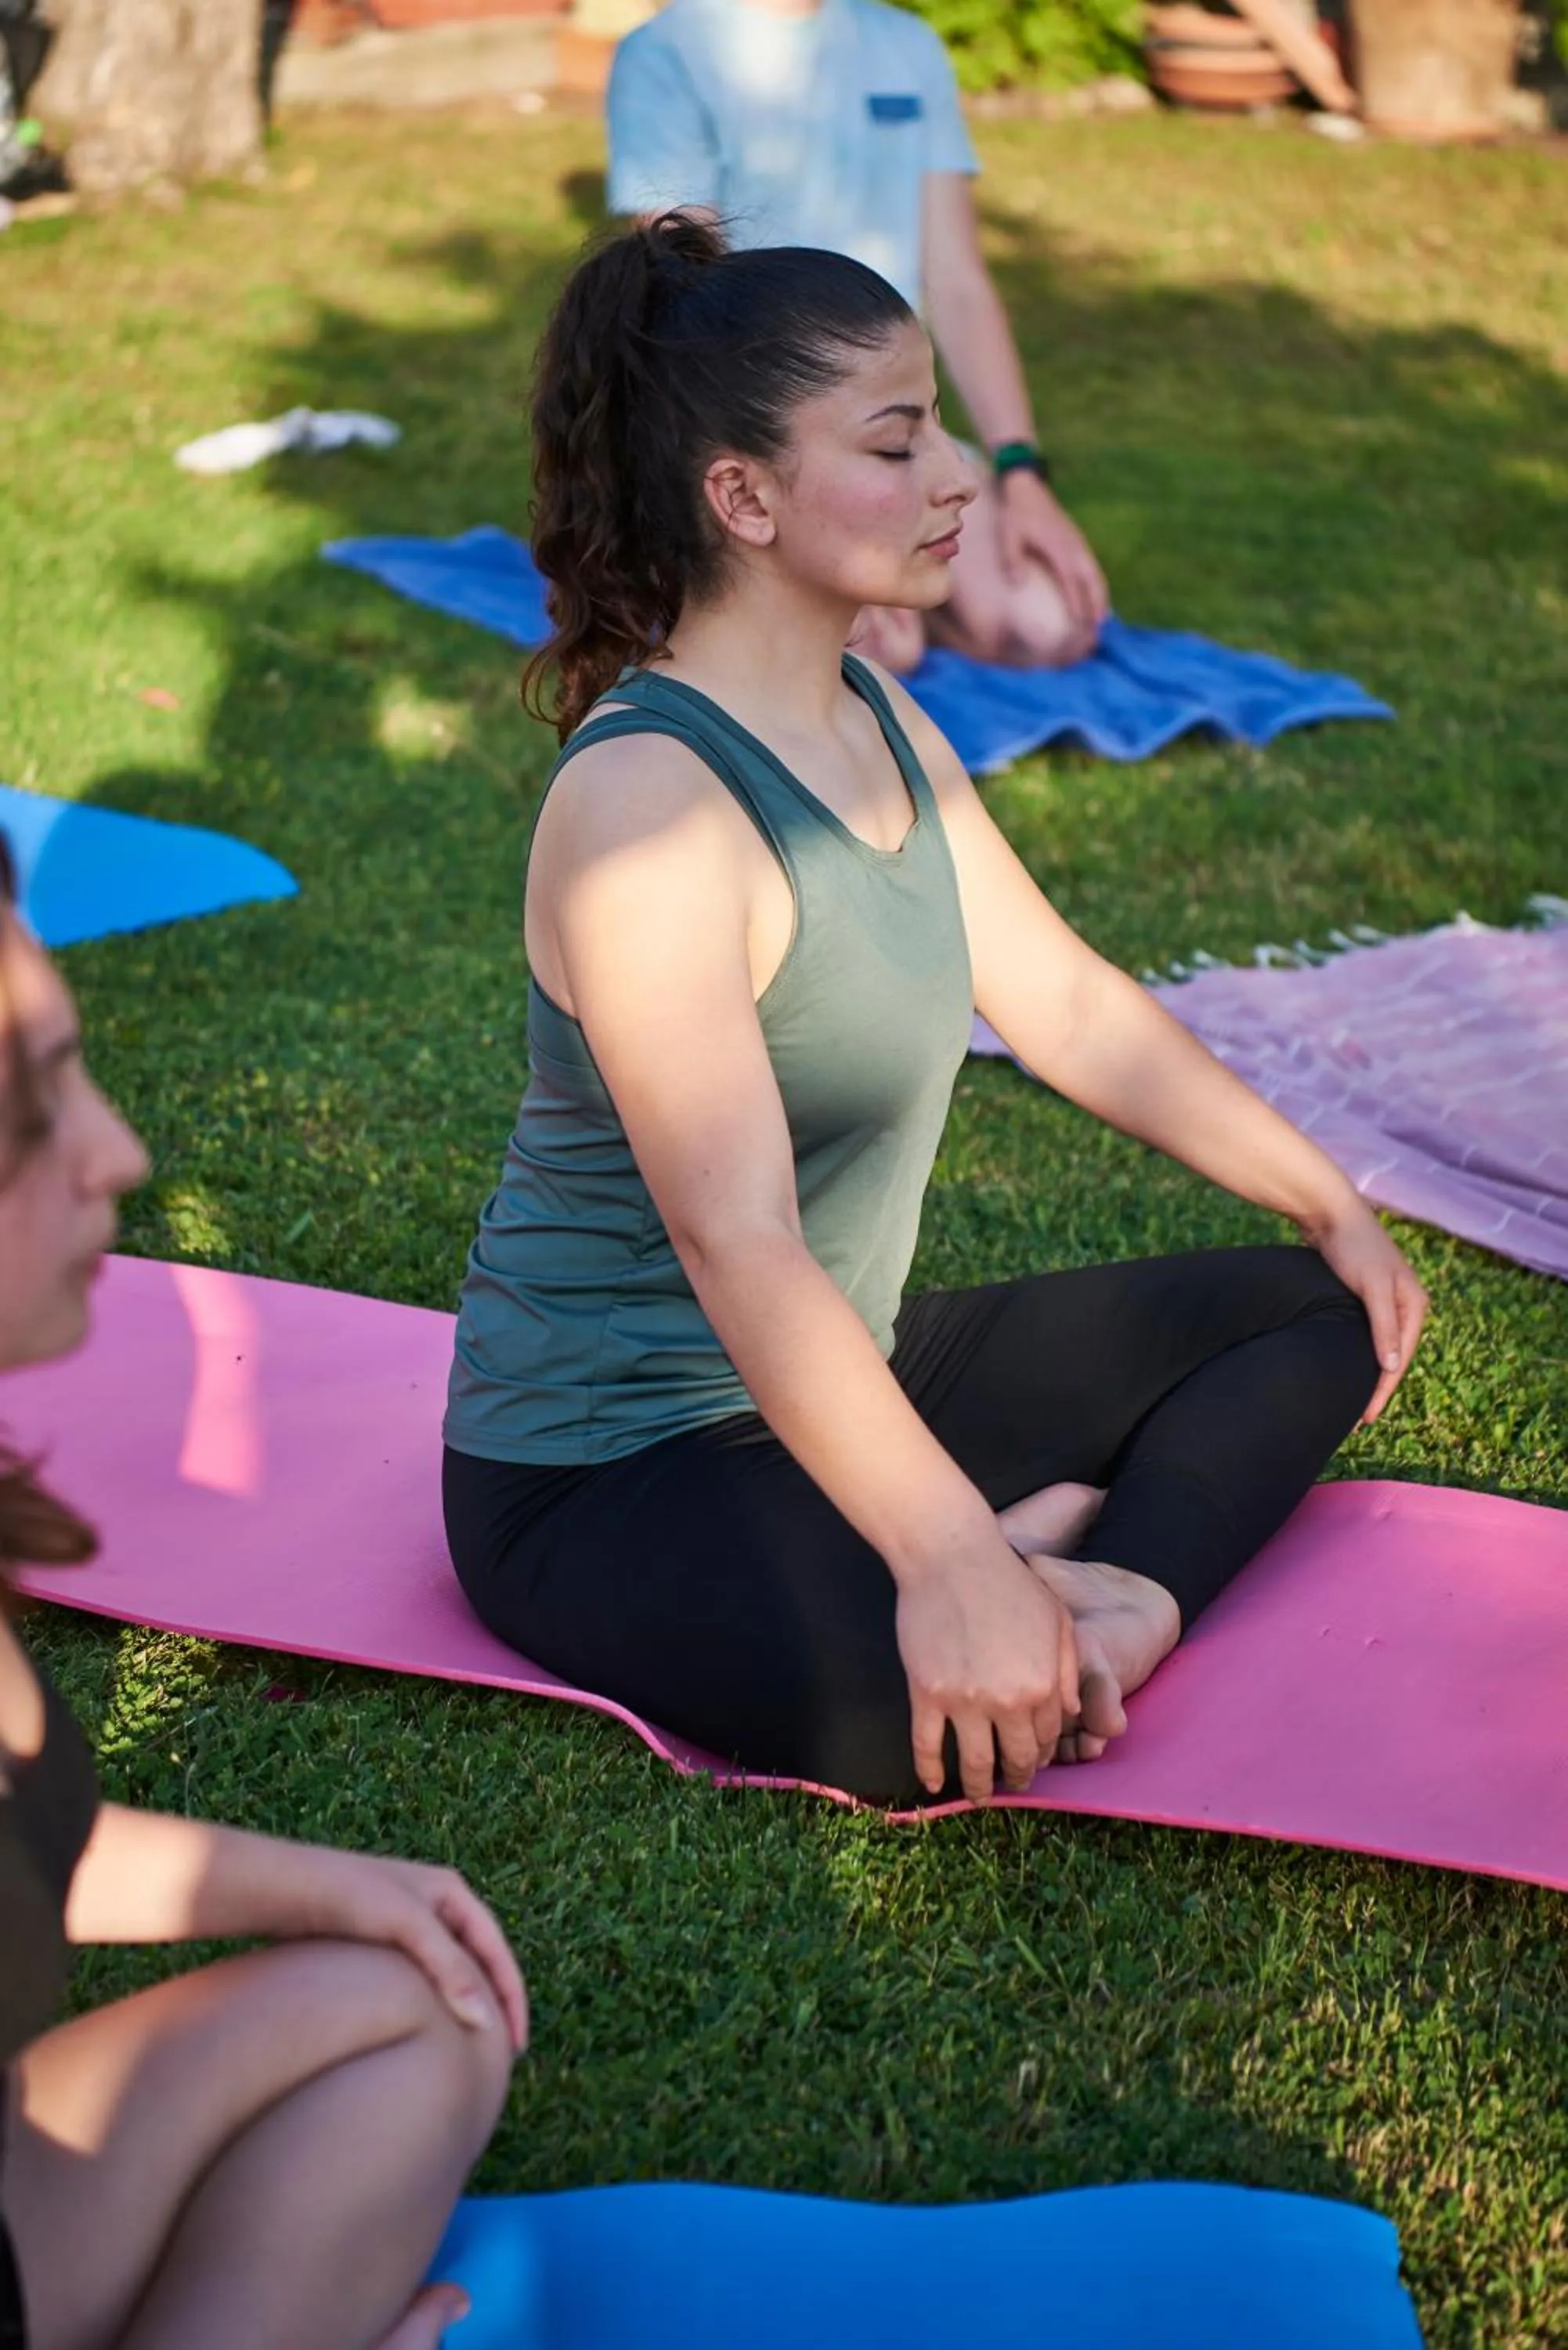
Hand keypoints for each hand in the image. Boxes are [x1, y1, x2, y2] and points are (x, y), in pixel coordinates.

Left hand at [281, 1846, 528, 2050]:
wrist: (279, 1889)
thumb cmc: (345, 1895)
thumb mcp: (405, 1925)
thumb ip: (448, 1968)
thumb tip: (482, 2020)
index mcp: (451, 1892)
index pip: (497, 1949)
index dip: (511, 1996)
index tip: (515, 2044)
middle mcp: (433, 1906)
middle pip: (477, 1962)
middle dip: (492, 2004)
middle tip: (500, 2055)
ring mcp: (404, 1926)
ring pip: (446, 1974)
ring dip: (461, 2007)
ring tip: (468, 2051)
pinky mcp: (376, 1946)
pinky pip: (417, 1981)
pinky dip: (430, 2007)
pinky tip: (424, 2034)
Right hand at [895, 1533, 1080, 1800]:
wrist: (953, 1557)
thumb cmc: (1008, 1581)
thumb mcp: (1057, 1619)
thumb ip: (1067, 1668)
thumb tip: (1072, 1714)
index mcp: (1042, 1684)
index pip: (1046, 1737)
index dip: (1040, 1752)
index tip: (1032, 1759)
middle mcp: (1006, 1701)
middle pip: (1014, 1756)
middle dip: (1016, 1776)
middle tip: (1011, 1783)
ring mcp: (964, 1701)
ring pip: (974, 1761)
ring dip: (978, 1786)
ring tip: (977, 1795)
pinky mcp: (926, 1694)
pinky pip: (927, 1744)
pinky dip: (929, 1769)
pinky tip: (933, 1784)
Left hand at [995, 468, 1109, 644]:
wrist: (1027, 488)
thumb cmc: (1015, 514)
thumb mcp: (1008, 535)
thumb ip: (1012, 559)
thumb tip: (1018, 584)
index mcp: (1058, 547)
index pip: (1071, 581)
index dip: (1077, 602)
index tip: (1080, 622)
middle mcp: (1073, 547)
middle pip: (1092, 581)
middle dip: (1096, 605)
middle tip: (1097, 629)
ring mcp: (1078, 544)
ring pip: (1095, 575)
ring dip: (1100, 597)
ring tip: (1101, 620)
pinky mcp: (1077, 541)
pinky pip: (1091, 567)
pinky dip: (1096, 584)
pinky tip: (1095, 598)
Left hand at [1305, 1197, 1429, 1424]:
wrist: (1330, 1213)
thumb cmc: (1353, 1249)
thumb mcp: (1372, 1288)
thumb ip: (1382, 1327)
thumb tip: (1390, 1368)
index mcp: (1415, 1305)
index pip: (1400, 1359)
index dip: (1382, 1389)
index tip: (1366, 1416)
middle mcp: (1406, 1304)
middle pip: (1393, 1356)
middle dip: (1377, 1386)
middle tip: (1358, 1417)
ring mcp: (1386, 1300)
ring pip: (1379, 1347)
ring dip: (1368, 1372)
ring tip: (1352, 1399)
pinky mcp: (1365, 1296)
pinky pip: (1365, 1334)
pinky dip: (1357, 1352)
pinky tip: (1344, 1365)